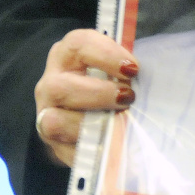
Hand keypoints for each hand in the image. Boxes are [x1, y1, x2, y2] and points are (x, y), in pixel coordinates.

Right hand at [33, 28, 137, 166]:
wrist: (80, 106)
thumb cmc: (105, 77)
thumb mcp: (113, 64)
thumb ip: (124, 65)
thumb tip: (150, 77)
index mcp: (68, 52)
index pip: (80, 44)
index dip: (108, 55)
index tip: (132, 69)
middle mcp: (50, 80)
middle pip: (62, 87)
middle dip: (99, 94)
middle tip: (127, 97)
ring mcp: (44, 112)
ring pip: (55, 122)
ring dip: (90, 123)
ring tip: (116, 121)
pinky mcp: (48, 141)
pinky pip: (64, 149)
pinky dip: (89, 147)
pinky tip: (108, 142)